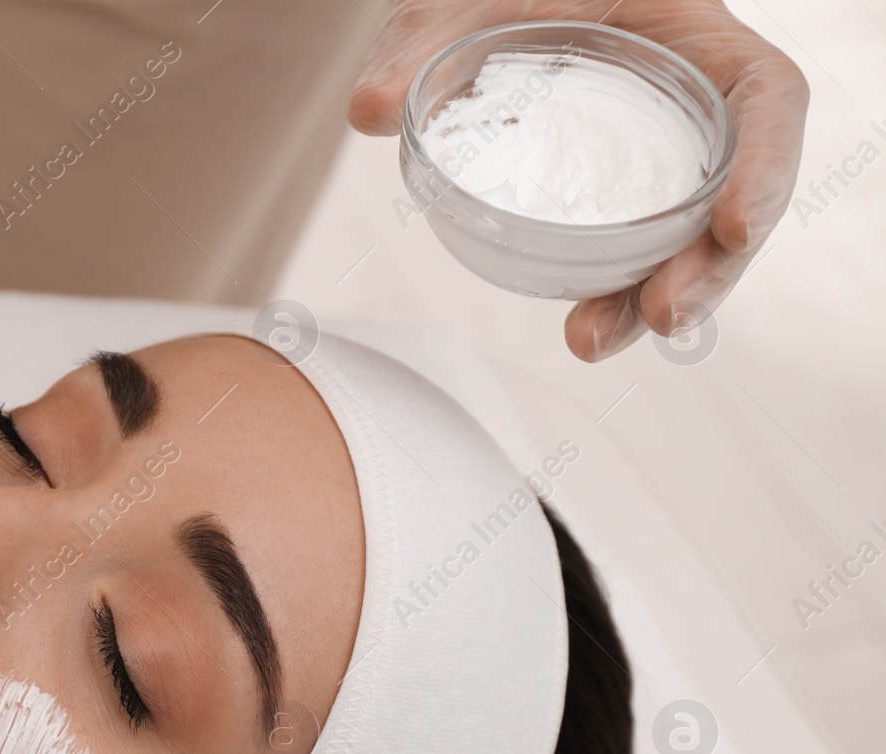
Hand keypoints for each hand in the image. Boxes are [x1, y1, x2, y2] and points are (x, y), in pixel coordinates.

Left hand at [347, 0, 808, 360]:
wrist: (489, 11)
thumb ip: (422, 41)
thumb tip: (368, 108)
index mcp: (693, 42)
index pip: (767, 98)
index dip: (767, 164)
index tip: (734, 225)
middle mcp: (692, 109)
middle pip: (734, 195)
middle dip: (710, 268)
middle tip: (660, 316)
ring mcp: (658, 162)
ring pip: (686, 241)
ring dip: (652, 300)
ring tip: (592, 340)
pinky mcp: (617, 200)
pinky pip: (635, 251)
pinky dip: (616, 293)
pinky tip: (583, 328)